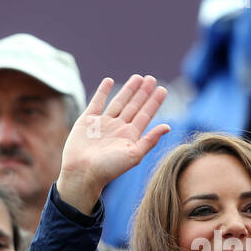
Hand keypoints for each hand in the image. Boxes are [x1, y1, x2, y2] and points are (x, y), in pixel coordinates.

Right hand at [56, 75, 169, 213]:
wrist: (82, 173)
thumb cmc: (109, 168)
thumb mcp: (134, 155)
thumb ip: (150, 140)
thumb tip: (168, 126)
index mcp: (131, 136)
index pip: (146, 115)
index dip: (154, 102)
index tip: (163, 89)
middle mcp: (118, 128)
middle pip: (134, 106)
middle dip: (143, 92)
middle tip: (152, 78)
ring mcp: (103, 123)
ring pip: (119, 102)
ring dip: (128, 90)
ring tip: (137, 77)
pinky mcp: (87, 120)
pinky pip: (97, 102)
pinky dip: (103, 91)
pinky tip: (109, 81)